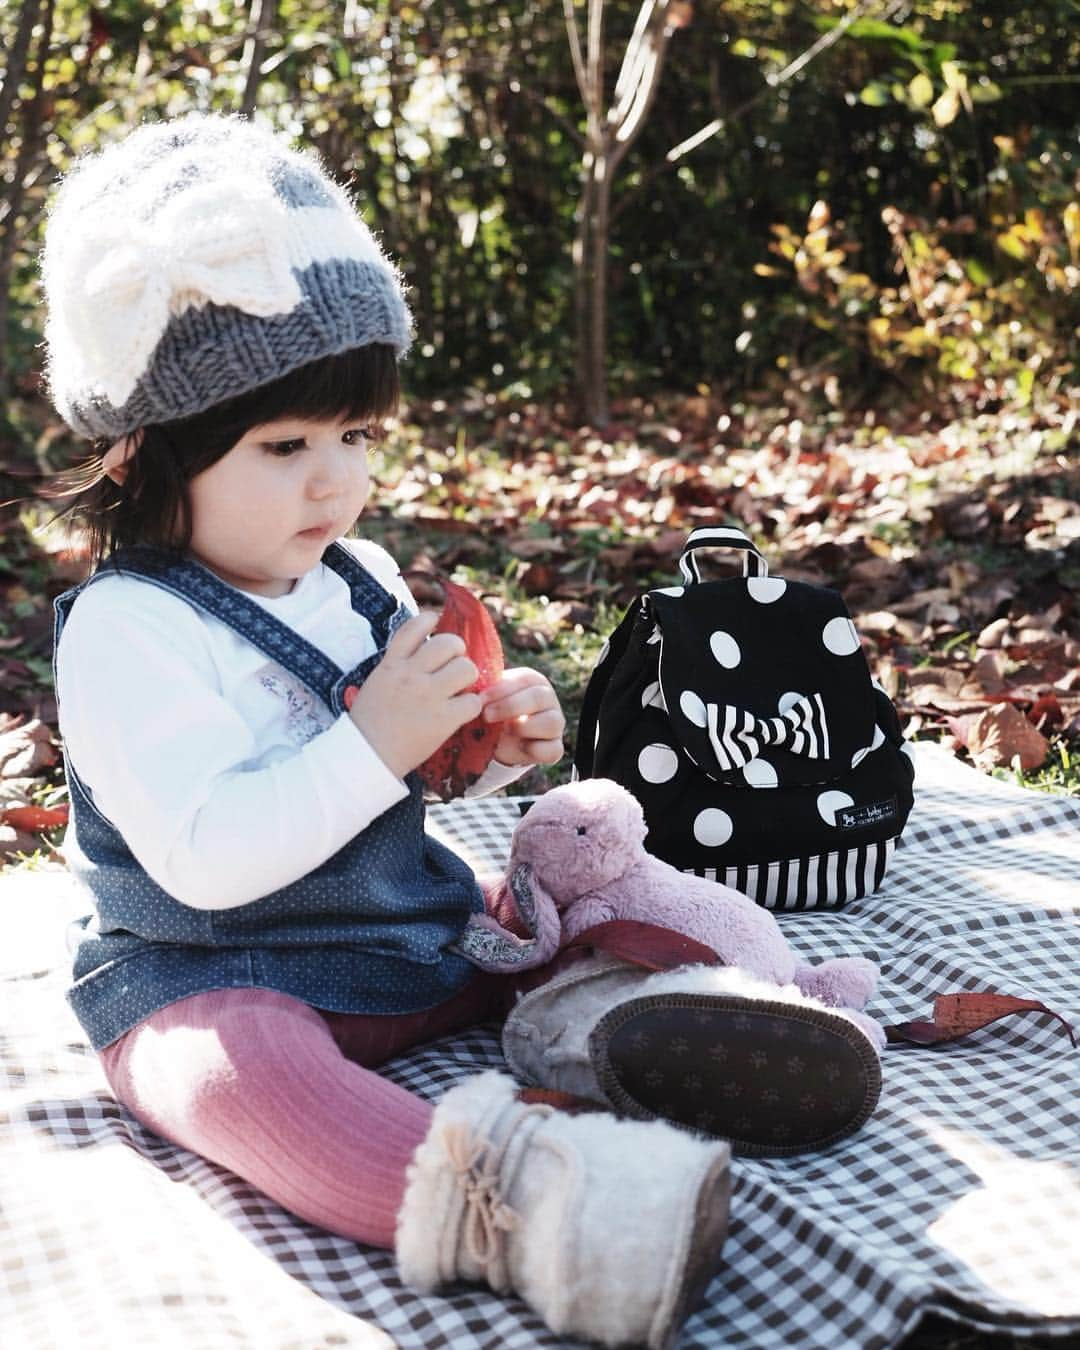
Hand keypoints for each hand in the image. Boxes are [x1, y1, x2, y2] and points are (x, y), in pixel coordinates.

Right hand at [348, 611, 482, 778]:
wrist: (367, 756)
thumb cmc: (368, 724)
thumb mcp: (375, 684)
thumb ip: (395, 667)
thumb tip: (418, 652)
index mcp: (392, 664)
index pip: (415, 626)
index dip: (430, 620)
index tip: (436, 623)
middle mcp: (411, 674)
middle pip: (449, 643)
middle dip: (457, 652)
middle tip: (453, 667)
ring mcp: (429, 695)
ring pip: (467, 668)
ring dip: (467, 677)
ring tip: (459, 689)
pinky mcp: (444, 719)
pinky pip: (473, 701)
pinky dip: (471, 707)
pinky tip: (461, 712)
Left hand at [481, 668, 565, 767]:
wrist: (498, 741)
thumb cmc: (491, 711)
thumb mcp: (486, 698)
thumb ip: (481, 690)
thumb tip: (464, 686)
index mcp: (532, 681)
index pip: (524, 679)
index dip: (501, 689)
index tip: (480, 699)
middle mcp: (548, 699)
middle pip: (539, 697)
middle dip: (510, 706)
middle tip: (486, 715)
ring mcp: (555, 723)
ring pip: (551, 722)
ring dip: (524, 727)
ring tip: (503, 732)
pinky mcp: (555, 747)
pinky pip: (553, 749)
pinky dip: (535, 750)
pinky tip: (519, 747)